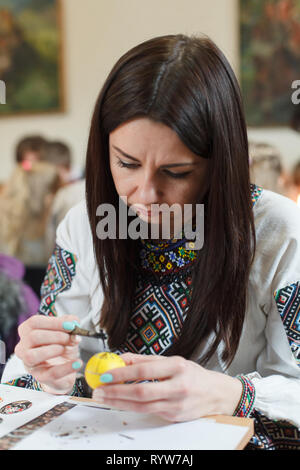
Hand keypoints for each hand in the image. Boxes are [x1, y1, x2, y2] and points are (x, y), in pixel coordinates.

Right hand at [15, 315, 81, 394]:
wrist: (66, 366)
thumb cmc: (61, 345)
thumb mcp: (67, 331)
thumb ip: (71, 323)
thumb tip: (74, 323)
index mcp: (28, 330)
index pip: (35, 322)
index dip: (54, 323)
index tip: (71, 325)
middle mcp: (23, 346)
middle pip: (33, 337)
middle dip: (56, 336)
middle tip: (70, 338)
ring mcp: (29, 363)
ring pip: (32, 356)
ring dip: (53, 350)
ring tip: (66, 349)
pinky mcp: (40, 377)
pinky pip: (51, 373)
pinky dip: (67, 367)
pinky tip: (77, 363)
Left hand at [92, 353, 242, 421]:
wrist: (216, 394)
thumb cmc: (193, 375)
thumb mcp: (173, 360)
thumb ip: (146, 360)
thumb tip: (122, 358)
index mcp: (178, 367)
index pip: (144, 370)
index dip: (123, 374)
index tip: (106, 375)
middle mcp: (178, 386)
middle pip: (141, 392)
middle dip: (116, 392)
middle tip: (99, 391)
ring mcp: (176, 404)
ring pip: (142, 406)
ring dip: (119, 403)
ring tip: (104, 398)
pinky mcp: (174, 416)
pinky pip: (149, 412)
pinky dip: (132, 407)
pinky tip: (121, 402)